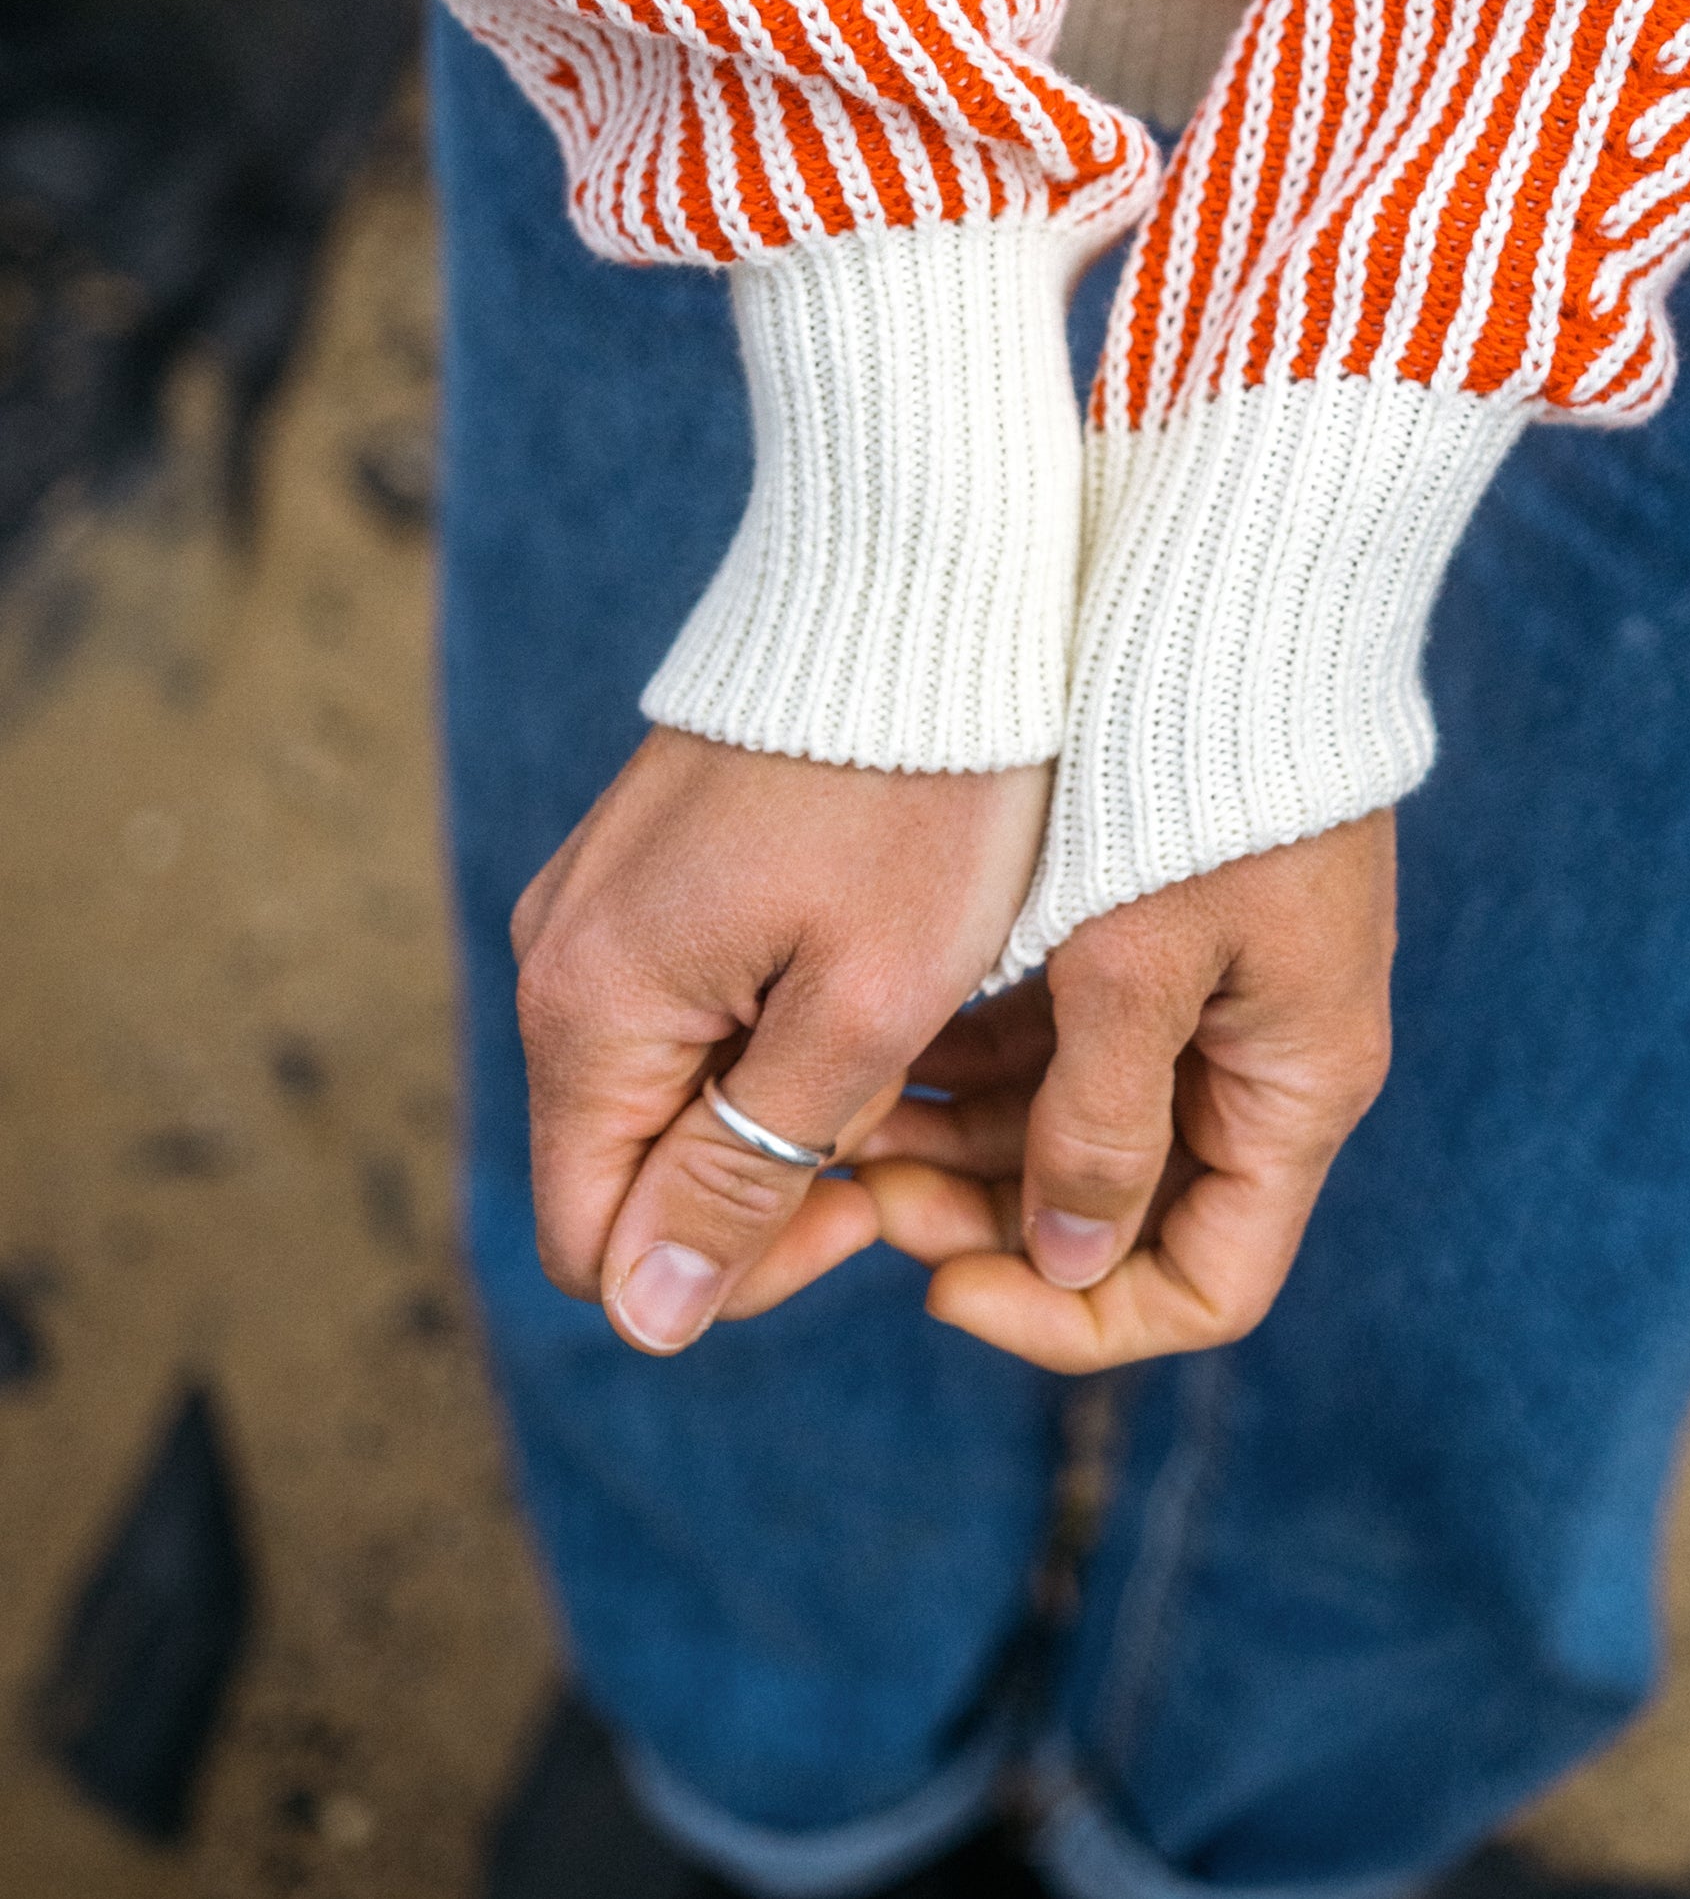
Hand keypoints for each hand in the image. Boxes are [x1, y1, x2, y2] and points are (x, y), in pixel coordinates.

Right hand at [509, 731, 1049, 1354]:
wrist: (924, 585)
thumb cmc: (920, 797)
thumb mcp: (862, 1007)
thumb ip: (746, 1166)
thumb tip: (648, 1313)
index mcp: (589, 1008)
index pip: (605, 1246)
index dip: (735, 1272)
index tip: (873, 1203)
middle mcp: (557, 960)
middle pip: (629, 1167)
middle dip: (765, 1179)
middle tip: (906, 1110)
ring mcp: (596, 904)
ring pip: (668, 1084)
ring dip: (780, 1098)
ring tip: (902, 1023)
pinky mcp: (647, 865)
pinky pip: (686, 999)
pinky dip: (774, 1018)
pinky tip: (874, 961)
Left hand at [857, 813, 1395, 1368]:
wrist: (1244, 593)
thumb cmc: (1199, 776)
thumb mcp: (1136, 961)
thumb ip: (1096, 1122)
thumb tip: (1065, 1260)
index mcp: (1296, 1086)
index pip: (1202, 1283)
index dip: (1071, 1320)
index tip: (936, 1291)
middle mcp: (1268, 1057)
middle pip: (1127, 1212)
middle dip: (989, 1223)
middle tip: (856, 1188)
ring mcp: (1221, 991)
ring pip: (1083, 1125)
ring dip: (967, 1143)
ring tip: (844, 1119)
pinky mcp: (1168, 928)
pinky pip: (1073, 1037)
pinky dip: (983, 1060)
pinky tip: (886, 1046)